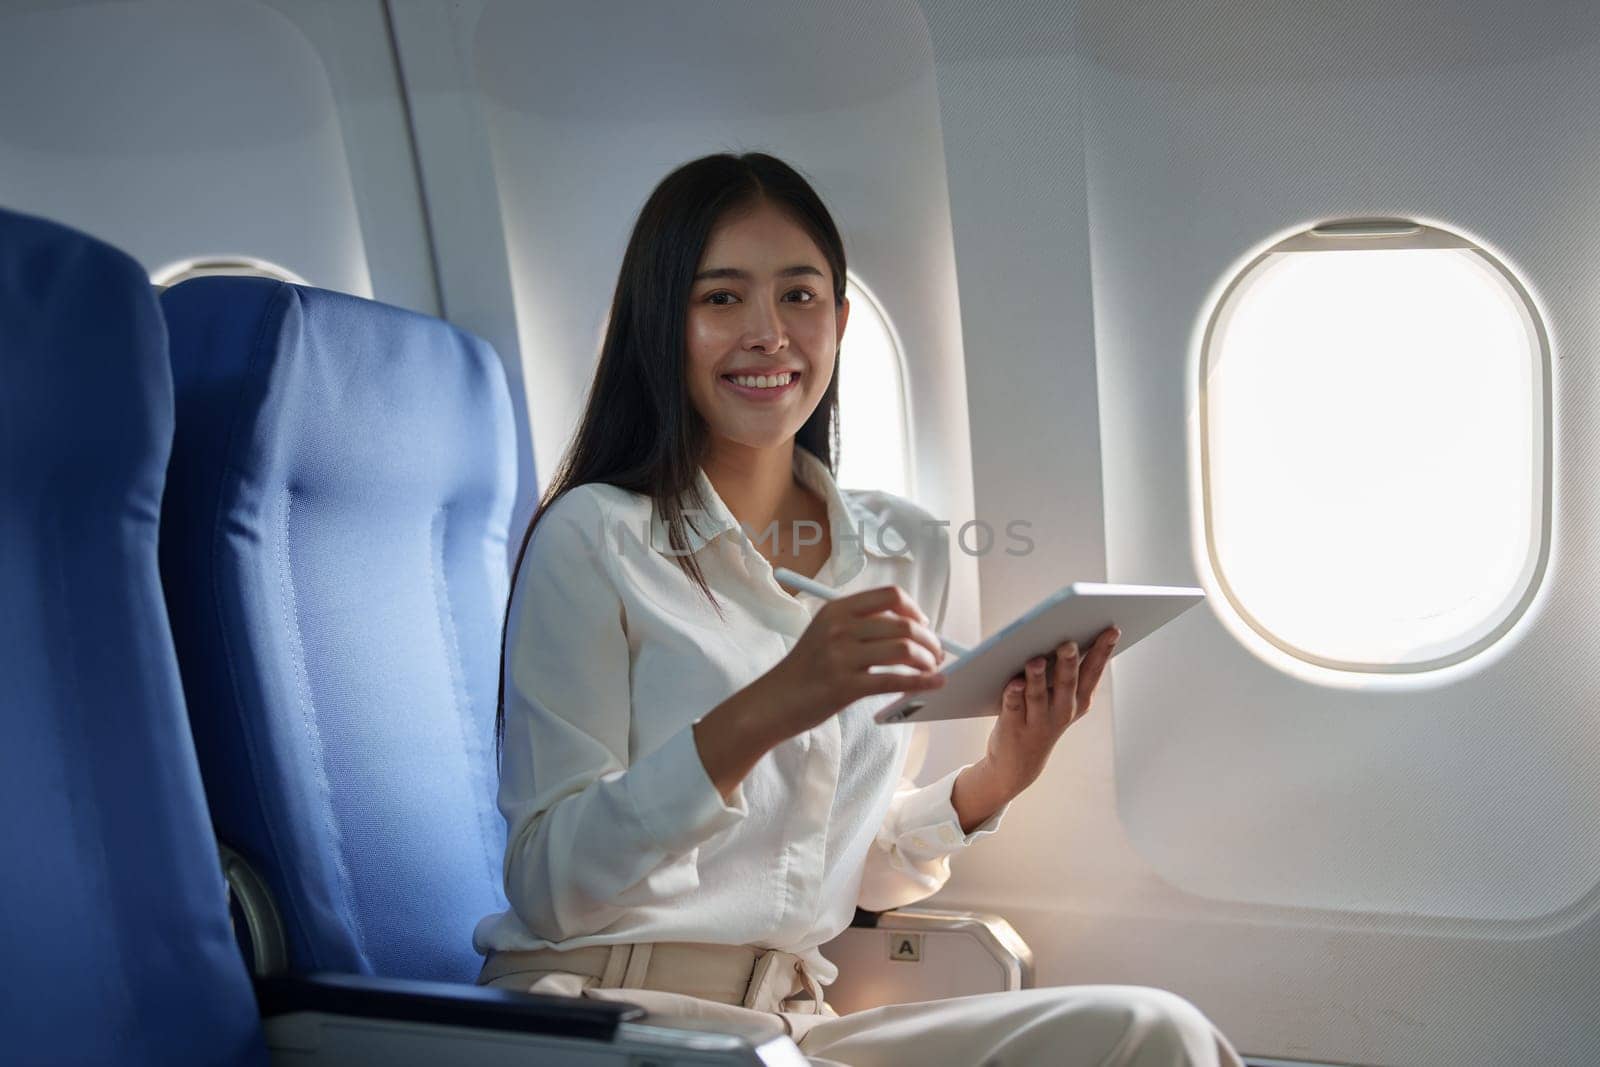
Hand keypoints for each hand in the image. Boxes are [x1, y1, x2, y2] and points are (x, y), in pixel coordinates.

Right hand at [759, 584, 945, 741]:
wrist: (773, 702)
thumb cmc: (805, 671)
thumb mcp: (825, 633)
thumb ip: (860, 625)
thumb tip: (909, 627)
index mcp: (836, 610)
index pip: (889, 596)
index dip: (914, 609)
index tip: (923, 624)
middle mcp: (839, 628)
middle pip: (902, 623)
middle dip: (929, 639)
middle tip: (937, 653)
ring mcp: (841, 656)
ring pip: (903, 649)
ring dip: (927, 660)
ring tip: (933, 669)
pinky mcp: (845, 686)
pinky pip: (894, 680)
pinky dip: (921, 682)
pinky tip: (934, 684)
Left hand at [970, 626, 1119, 800]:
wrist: (1018, 764)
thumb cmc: (1042, 719)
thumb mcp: (1062, 700)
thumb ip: (1068, 672)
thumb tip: (1070, 636)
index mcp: (1079, 700)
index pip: (1093, 671)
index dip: (1103, 651)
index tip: (1111, 629)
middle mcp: (1062, 711)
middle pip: (1067, 683)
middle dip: (1069, 662)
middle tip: (1069, 643)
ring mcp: (1038, 721)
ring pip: (1038, 695)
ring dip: (1037, 677)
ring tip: (1036, 660)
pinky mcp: (1014, 726)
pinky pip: (1014, 707)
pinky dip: (1013, 694)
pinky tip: (1013, 682)